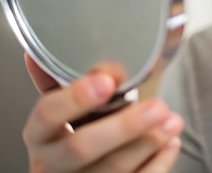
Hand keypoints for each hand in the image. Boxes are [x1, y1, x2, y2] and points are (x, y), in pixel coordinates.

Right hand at [23, 54, 182, 171]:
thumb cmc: (72, 134)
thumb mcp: (62, 107)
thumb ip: (60, 80)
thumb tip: (42, 50)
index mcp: (39, 134)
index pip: (47, 114)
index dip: (75, 98)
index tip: (107, 81)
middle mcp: (51, 164)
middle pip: (81, 147)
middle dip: (123, 126)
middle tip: (157, 107)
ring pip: (112, 169)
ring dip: (148, 142)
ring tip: (172, 121)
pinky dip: (158, 163)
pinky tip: (170, 143)